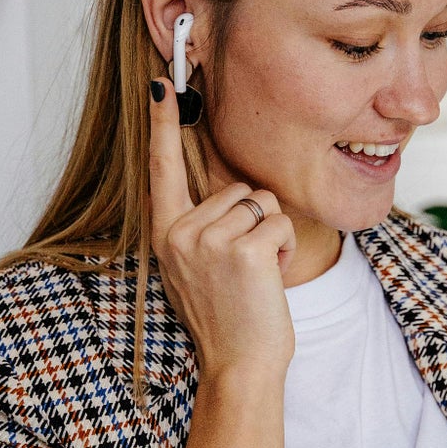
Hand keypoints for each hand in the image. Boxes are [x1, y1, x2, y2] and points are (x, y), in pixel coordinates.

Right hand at [146, 78, 297, 377]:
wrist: (239, 366)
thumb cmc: (228, 316)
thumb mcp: (199, 265)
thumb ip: (202, 222)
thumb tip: (225, 179)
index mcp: (165, 234)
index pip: (161, 167)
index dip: (161, 122)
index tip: (160, 81)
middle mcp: (179, 233)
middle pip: (234, 185)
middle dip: (254, 218)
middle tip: (245, 266)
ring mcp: (208, 241)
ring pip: (260, 200)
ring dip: (271, 233)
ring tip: (256, 273)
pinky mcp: (244, 250)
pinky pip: (279, 220)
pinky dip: (286, 247)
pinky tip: (270, 277)